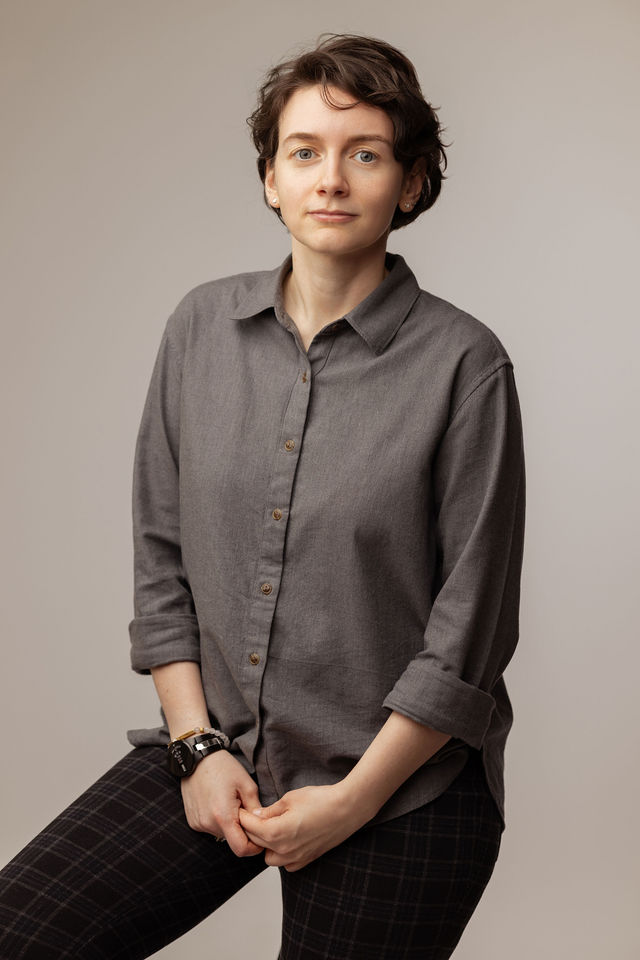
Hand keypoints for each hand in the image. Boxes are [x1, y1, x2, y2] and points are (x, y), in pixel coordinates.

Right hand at [180, 750, 264, 857]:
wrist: (197, 757)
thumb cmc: (223, 767)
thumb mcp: (247, 785)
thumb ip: (256, 810)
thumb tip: (263, 826)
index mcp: (223, 816)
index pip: (241, 849)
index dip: (254, 848)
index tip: (260, 837)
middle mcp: (208, 824)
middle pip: (232, 841)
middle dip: (243, 832)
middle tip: (247, 812)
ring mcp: (198, 823)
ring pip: (222, 834)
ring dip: (230, 825)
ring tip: (231, 804)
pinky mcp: (193, 821)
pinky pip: (211, 828)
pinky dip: (219, 821)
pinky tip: (220, 803)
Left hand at [238, 782, 369, 871]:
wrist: (347, 809)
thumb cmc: (320, 800)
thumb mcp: (290, 798)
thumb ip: (270, 811)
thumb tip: (256, 816)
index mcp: (277, 833)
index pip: (250, 828)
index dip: (243, 817)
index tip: (241, 810)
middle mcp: (284, 850)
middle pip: (256, 843)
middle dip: (252, 829)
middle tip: (253, 815)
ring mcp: (296, 858)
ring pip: (269, 857)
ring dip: (266, 845)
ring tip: (271, 828)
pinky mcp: (307, 860)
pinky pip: (285, 863)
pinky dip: (281, 854)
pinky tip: (286, 839)